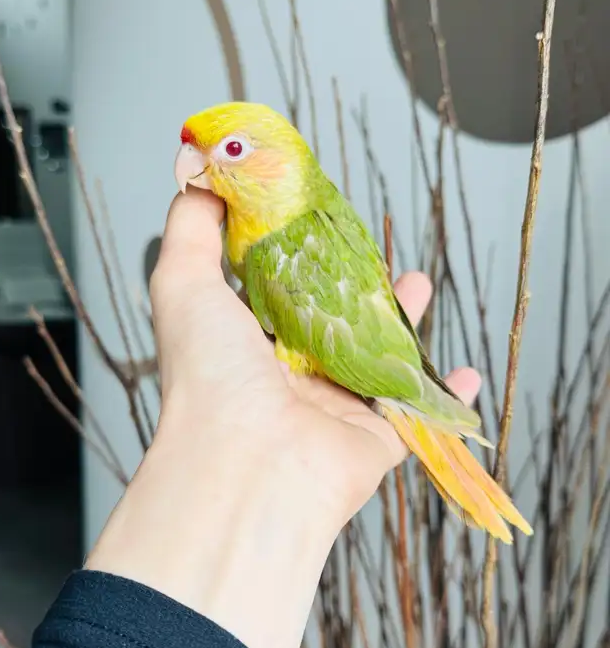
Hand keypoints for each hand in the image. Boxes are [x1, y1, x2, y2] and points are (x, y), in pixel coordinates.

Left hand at [153, 188, 480, 526]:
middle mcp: (286, 376)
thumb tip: (199, 183)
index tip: (317, 220)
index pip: (276, 292)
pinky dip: (444, 390)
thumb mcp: (183, 283)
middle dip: (355, 284)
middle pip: (331, 320)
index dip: (297, 256)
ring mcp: (332, 408)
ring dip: (401, 322)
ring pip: (376, 357)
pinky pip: (417, 410)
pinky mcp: (374, 437)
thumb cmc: (211, 376)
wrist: (249, 465)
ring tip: (418, 283)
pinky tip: (464, 372)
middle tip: (374, 253)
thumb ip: (190, 230)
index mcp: (243, 343)